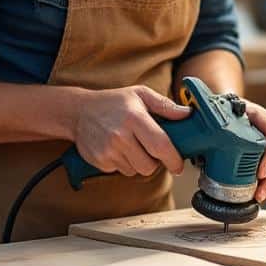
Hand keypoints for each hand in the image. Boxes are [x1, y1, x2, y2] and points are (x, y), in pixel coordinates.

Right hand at [74, 86, 189, 176]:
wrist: (78, 111)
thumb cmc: (113, 102)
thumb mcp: (140, 95)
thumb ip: (165, 105)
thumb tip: (187, 114)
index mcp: (134, 118)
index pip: (160, 145)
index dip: (173, 159)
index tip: (178, 165)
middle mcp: (120, 135)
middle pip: (149, 166)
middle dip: (155, 161)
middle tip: (151, 149)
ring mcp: (108, 150)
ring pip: (136, 171)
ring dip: (139, 162)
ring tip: (132, 145)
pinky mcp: (99, 161)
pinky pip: (121, 171)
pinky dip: (124, 163)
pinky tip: (118, 148)